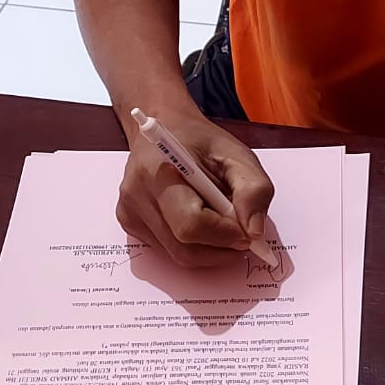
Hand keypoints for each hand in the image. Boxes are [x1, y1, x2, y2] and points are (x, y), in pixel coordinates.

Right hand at [116, 110, 273, 267]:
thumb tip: (254, 231)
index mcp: (159, 172)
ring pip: (178, 255)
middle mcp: (137, 196)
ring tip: (223, 226)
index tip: (248, 232)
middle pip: (184, 249)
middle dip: (221, 249)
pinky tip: (202, 224)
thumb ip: (254, 190)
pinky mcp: (130, 224)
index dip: (225, 235)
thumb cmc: (201, 143)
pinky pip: (168, 251)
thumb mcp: (238, 154)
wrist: (165, 129)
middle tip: (242, 235)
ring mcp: (129, 214)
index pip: (191, 225)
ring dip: (210, 250)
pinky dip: (194, 246)